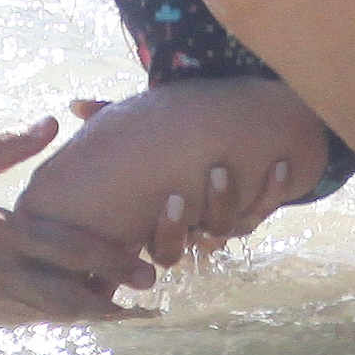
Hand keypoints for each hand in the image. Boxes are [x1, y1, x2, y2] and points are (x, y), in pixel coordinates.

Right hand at [0, 117, 154, 318]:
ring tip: (126, 315)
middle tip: (148, 302)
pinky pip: (25, 319)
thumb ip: (6, 144)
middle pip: (66, 296)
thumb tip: (52, 122)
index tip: (144, 267)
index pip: (64, 249)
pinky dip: (57, 318)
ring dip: (90, 316)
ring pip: (49, 315)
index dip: (109, 260)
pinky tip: (78, 314)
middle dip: (111, 301)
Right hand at [32, 81, 327, 266]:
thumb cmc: (183, 135)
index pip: (155, 246)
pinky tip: (278, 165)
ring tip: (221, 169)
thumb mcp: (146, 127)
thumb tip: (76, 105)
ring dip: (224, 202)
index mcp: (161, 218)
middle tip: (178, 197)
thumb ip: (112, 117)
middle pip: (181, 248)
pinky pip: (265, 208)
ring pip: (225, 228)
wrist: (245, 133)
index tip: (165, 202)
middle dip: (178, 227)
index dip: (162, 232)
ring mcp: (224, 220)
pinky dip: (274, 188)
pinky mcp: (257, 208)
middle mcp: (191, 227)